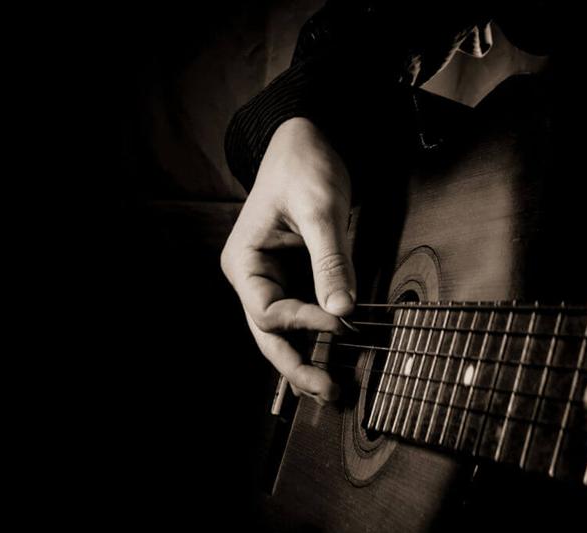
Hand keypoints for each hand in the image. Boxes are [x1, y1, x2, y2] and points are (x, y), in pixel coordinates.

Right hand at [221, 118, 354, 403]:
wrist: (309, 140)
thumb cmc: (304, 166)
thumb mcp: (319, 209)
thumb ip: (329, 260)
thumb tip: (343, 311)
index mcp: (244, 261)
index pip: (267, 309)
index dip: (303, 321)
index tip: (341, 323)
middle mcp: (252, 278)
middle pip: (268, 334)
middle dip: (296, 364)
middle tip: (329, 391)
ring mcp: (273, 282)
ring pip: (283, 334)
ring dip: (306, 360)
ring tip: (332, 390)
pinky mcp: (295, 280)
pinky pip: (303, 318)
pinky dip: (317, 341)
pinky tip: (334, 361)